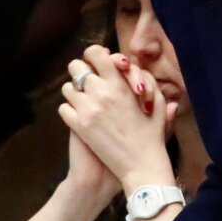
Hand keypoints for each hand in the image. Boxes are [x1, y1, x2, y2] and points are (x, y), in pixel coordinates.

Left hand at [60, 45, 177, 192]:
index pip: (95, 54)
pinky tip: (81, 117)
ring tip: (85, 102)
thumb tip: (136, 73)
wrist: (140, 166)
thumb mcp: (158, 107)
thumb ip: (149, 84)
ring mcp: (87, 109)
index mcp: (120, 84)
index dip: (94, 55)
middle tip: (89, 82)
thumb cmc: (152, 137)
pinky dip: (70, 110)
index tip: (97, 63)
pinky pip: (63, 108)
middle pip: (76, 67)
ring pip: (67, 87)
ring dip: (75, 92)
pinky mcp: (78, 126)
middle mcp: (101, 92)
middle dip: (81, 72)